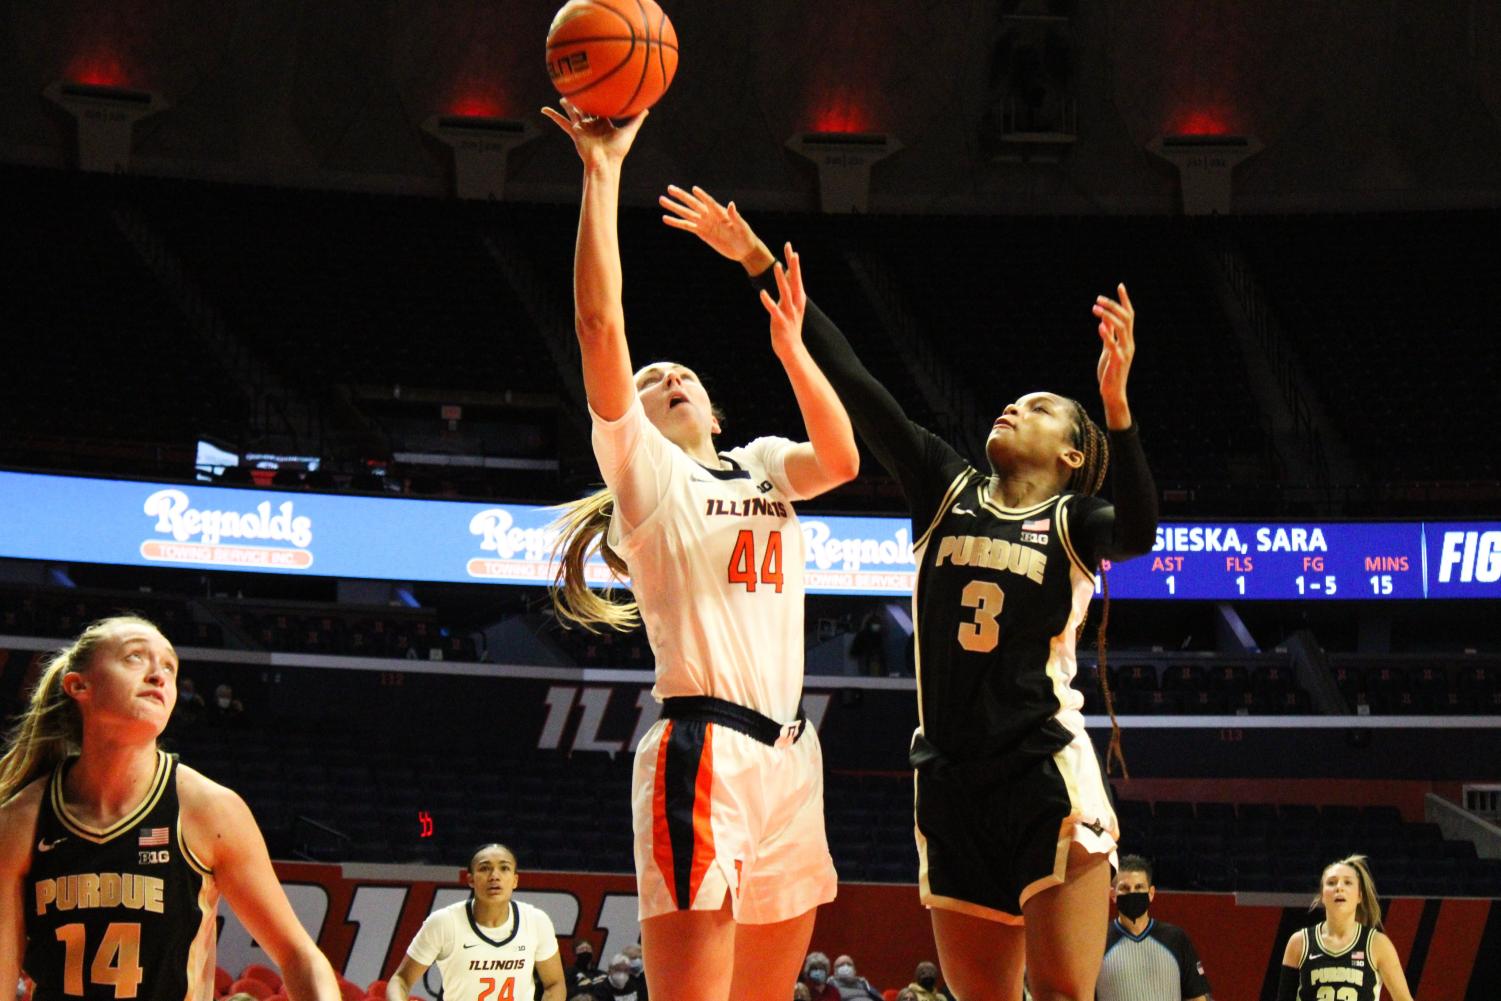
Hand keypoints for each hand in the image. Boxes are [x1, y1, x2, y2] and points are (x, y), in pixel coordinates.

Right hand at [540, 98, 646, 166]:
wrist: (605, 162)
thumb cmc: (618, 151)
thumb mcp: (629, 132)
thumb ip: (636, 120)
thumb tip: (647, 108)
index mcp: (604, 124)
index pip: (601, 109)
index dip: (601, 100)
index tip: (601, 90)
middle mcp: (592, 125)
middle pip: (586, 109)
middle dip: (583, 101)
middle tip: (580, 89)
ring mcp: (582, 128)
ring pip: (574, 112)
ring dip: (568, 105)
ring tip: (563, 97)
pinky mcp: (575, 132)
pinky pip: (562, 122)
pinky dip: (553, 116)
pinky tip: (543, 110)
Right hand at [660, 184, 768, 267]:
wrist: (743, 250)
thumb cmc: (745, 237)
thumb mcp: (742, 227)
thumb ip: (735, 216)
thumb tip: (732, 204)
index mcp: (720, 212)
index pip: (709, 202)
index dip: (702, 196)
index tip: (694, 189)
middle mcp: (710, 215)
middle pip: (693, 204)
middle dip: (681, 196)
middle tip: (669, 188)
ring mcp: (704, 224)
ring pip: (686, 214)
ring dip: (674, 208)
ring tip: (662, 200)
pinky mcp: (701, 233)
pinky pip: (686, 226)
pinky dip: (676, 223)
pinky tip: (666, 218)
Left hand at [759, 242, 805, 357]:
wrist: (792, 349)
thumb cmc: (789, 326)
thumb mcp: (790, 306)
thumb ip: (788, 290)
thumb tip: (785, 275)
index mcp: (798, 298)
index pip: (796, 276)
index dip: (793, 261)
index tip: (790, 246)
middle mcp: (795, 303)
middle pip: (794, 280)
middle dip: (793, 265)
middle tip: (792, 250)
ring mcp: (789, 312)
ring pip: (785, 292)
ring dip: (780, 278)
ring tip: (776, 265)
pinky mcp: (780, 321)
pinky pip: (774, 310)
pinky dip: (768, 301)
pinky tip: (762, 294)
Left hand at [1093, 283, 1134, 410]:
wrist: (1113, 392)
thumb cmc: (1110, 372)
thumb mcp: (1108, 350)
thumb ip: (1108, 336)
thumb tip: (1104, 320)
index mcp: (1127, 339)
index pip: (1129, 315)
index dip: (1125, 300)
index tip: (1120, 285)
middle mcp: (1129, 343)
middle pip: (1126, 318)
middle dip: (1113, 306)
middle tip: (1098, 298)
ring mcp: (1125, 352)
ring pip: (1121, 328)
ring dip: (1108, 316)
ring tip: (1095, 308)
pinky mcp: (1118, 361)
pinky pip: (1113, 345)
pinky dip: (1107, 335)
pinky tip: (1099, 326)